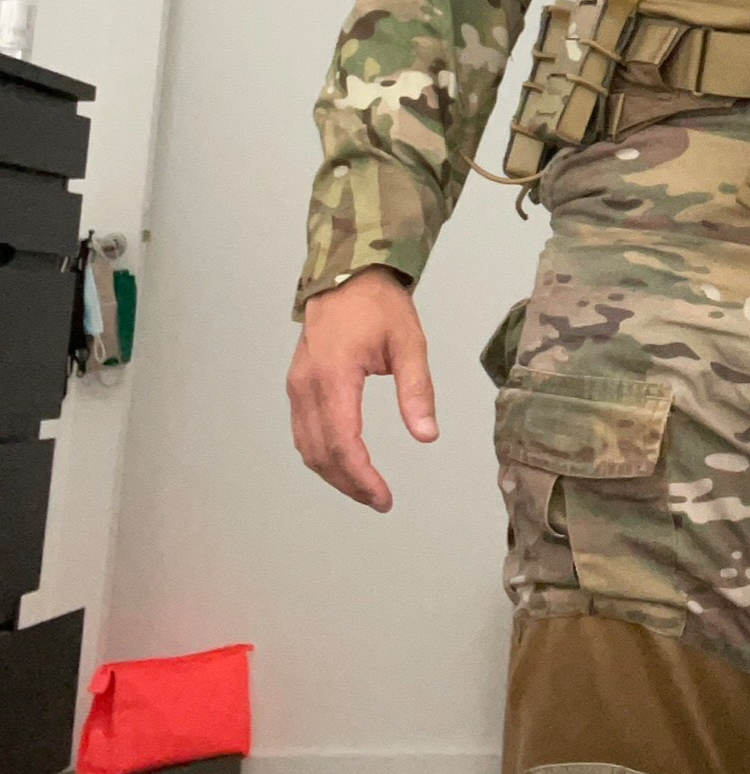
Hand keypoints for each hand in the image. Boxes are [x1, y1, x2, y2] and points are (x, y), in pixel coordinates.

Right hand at [287, 267, 437, 510]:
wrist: (347, 273)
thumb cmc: (380, 305)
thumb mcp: (409, 343)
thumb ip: (417, 390)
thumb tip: (427, 435)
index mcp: (334, 377)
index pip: (342, 443)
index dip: (362, 477)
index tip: (384, 497)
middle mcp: (307, 387)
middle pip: (320, 453)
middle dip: (349, 482)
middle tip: (380, 499)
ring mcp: (297, 386)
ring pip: (307, 446)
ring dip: (333, 473)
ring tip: (365, 487)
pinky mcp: (297, 384)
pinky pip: (303, 431)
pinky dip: (321, 454)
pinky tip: (343, 461)